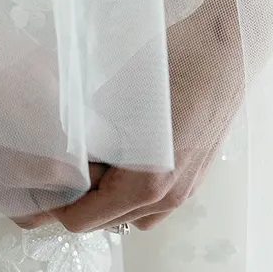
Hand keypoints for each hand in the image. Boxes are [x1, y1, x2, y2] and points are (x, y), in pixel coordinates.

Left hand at [45, 0, 246, 233]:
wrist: (225, 47)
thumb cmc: (168, 66)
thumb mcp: (111, 99)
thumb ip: (84, 137)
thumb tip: (60, 151)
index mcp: (145, 185)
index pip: (83, 220)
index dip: (57, 203)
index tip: (46, 176)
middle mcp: (168, 198)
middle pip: (106, 224)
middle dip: (81, 200)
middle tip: (67, 164)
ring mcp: (187, 190)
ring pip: (133, 217)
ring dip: (109, 201)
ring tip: (98, 161)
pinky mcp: (197, 176)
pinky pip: (156, 203)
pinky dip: (134, 193)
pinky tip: (127, 156)